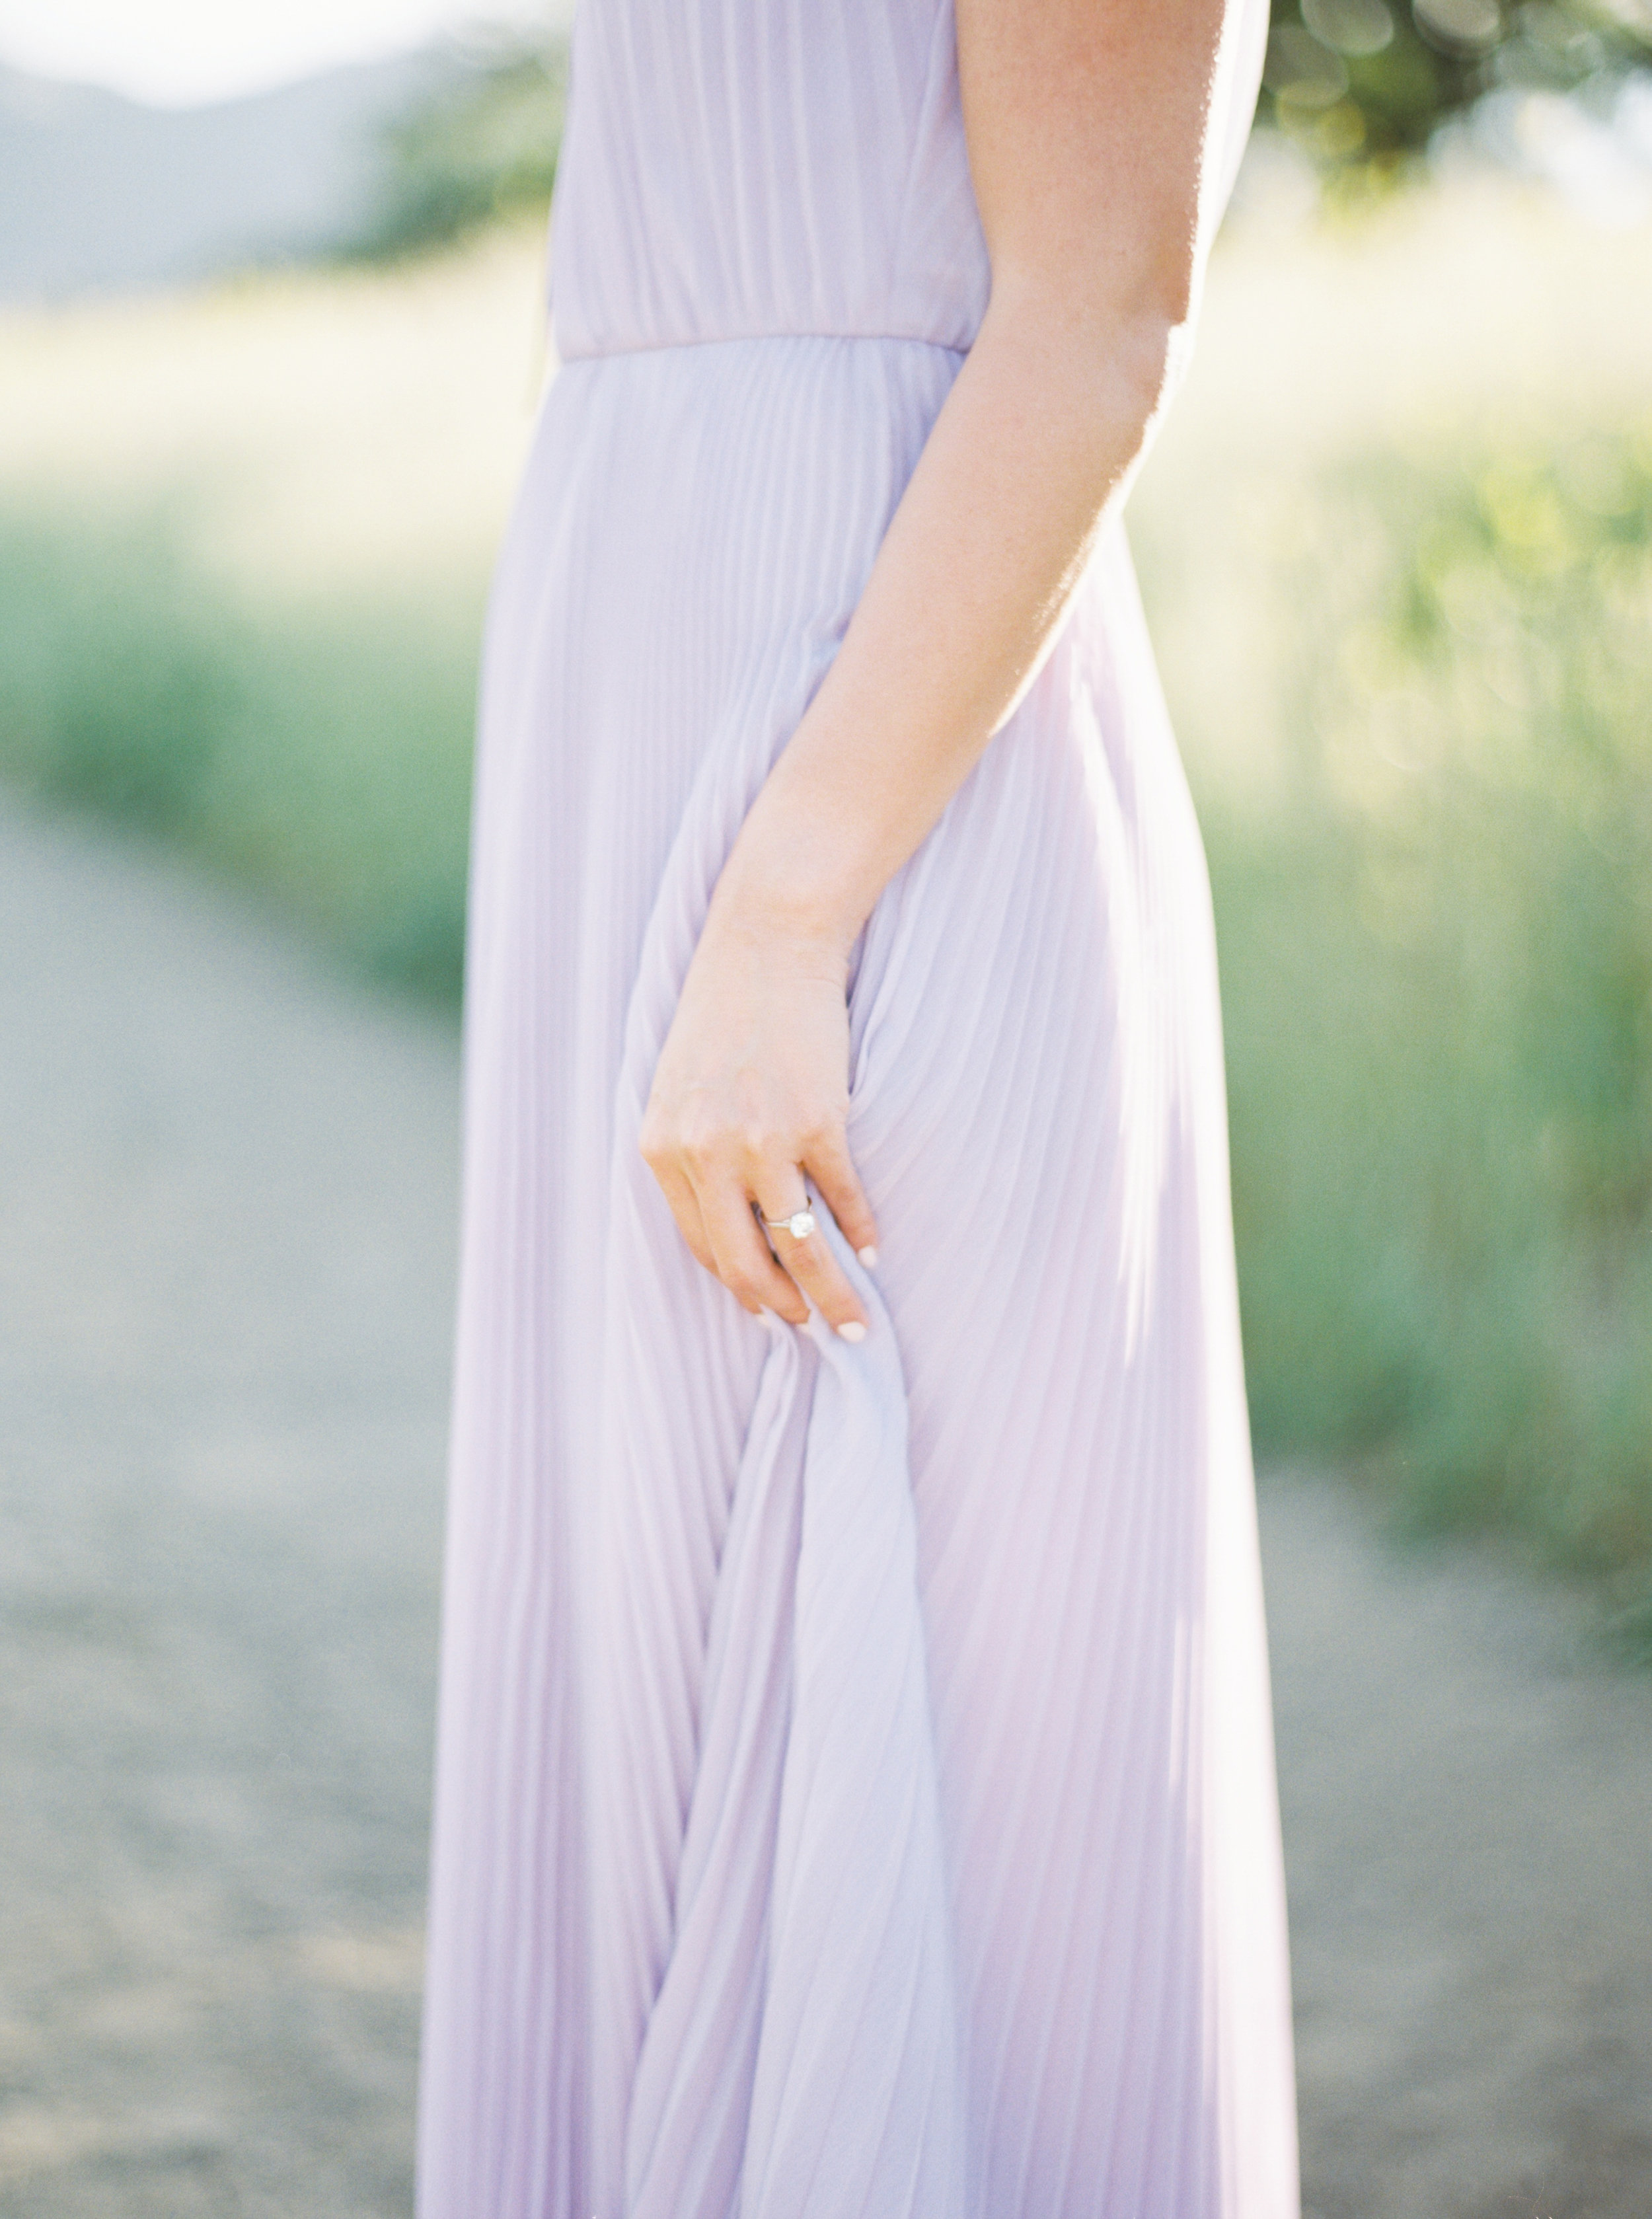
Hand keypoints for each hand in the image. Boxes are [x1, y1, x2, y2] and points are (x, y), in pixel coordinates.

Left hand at [639, 907, 878, 1337]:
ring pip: (798, 1247)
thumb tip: (733, 1225)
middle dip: (783, 1309)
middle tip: (812, 1331)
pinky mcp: (816, 1122)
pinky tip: (870, 1249)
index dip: (739, 1286)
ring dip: (829, 1294)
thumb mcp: (679, 1090)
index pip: (701, 1245)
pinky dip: (860, 1232)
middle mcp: (704, 1153)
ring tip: (853, 1320)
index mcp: (662, 1149)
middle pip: (745, 1263)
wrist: (766, 945)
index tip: (765, 1309)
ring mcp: (762, 1140)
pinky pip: (842, 1199)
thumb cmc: (723, 1015)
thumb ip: (691, 1154)